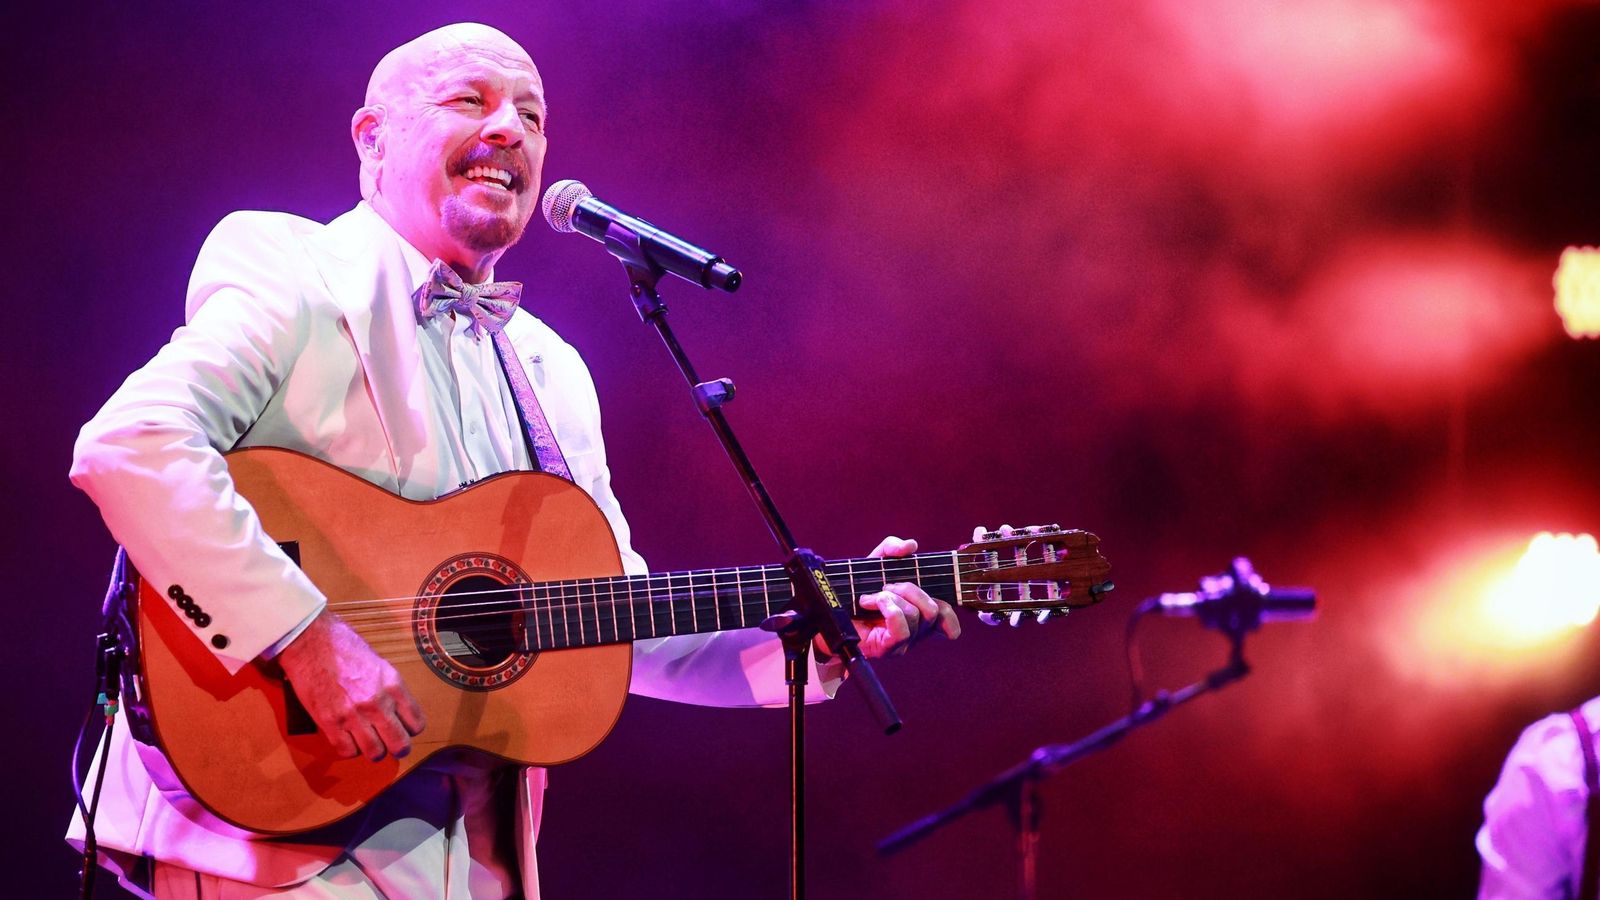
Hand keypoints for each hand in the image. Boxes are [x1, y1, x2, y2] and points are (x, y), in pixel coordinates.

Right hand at [276, 610, 425, 760]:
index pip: (416, 723)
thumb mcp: (379, 663)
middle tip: (391, 745)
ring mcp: (353, 714)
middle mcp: (377, 702)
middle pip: (399, 744)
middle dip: (398, 748)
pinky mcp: (329, 721)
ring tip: (368, 743)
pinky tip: (347, 739)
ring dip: (373, 751)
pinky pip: (346, 751)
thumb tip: (396, 710)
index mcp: (393, 684)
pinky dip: (349, 750)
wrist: (310, 640)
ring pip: (374, 752)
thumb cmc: (343, 646)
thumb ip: (390, 688)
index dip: (411, 730)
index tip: (404, 728)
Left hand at [848, 536, 960, 658]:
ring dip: (891, 597)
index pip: (947, 622)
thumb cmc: (855, 591)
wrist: (827, 612)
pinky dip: (887, 607)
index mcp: (918, 615)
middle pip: (934, 610)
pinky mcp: (887, 648)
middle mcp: (914, 632)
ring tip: (873, 596)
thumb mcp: (875, 563)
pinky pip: (901, 628)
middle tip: (887, 587)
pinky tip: (869, 602)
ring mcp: (902, 643)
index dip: (949, 616)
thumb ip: (892, 548)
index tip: (937, 598)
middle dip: (910, 589)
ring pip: (916, 616)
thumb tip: (910, 546)